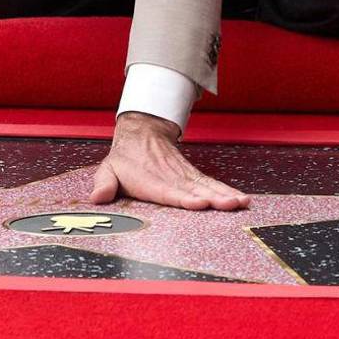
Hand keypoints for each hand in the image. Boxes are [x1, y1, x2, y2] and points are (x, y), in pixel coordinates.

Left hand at [89, 112, 249, 210]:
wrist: (142, 133)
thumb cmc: (125, 159)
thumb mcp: (109, 169)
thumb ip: (104, 184)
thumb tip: (96, 197)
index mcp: (152, 180)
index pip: (170, 191)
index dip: (184, 198)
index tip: (199, 203)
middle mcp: (172, 179)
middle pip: (195, 190)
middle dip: (214, 198)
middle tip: (230, 204)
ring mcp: (185, 177)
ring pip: (208, 186)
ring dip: (225, 194)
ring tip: (241, 203)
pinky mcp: (193, 177)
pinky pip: (212, 185)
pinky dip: (228, 191)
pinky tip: (241, 200)